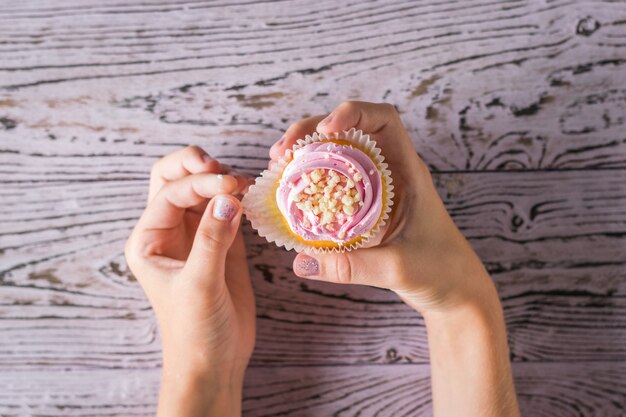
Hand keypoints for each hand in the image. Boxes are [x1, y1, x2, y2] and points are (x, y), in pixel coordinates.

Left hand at [125, 146, 254, 416]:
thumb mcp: (199, 284)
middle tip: (226, 170)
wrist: (213, 361)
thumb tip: (229, 196)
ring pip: (202, 190)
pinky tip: (252, 196)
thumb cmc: (194, 331)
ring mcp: (197, 235)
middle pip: (175, 180)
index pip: (170, 194)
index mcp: (149, 240)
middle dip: (198, 166)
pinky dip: (239, 198)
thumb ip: (212, 239)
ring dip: (221, 179)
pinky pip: (227, 209)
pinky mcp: (223, 243)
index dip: (199, 183)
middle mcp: (170, 232)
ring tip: (245, 183)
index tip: (230, 184)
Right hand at [269, 101, 494, 313]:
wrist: (455, 292)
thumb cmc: (440, 272)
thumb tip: (300, 263)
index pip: (384, 119)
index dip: (352, 113)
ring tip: (278, 167)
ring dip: (306, 154)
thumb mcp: (397, 268)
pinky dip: (311, 181)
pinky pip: (333, 184)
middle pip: (348, 132)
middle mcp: (390, 173)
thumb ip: (352, 266)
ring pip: (337, 155)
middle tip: (280, 153)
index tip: (324, 130)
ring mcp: (376, 190)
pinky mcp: (365, 209)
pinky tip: (291, 194)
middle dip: (311, 132)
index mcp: (408, 171)